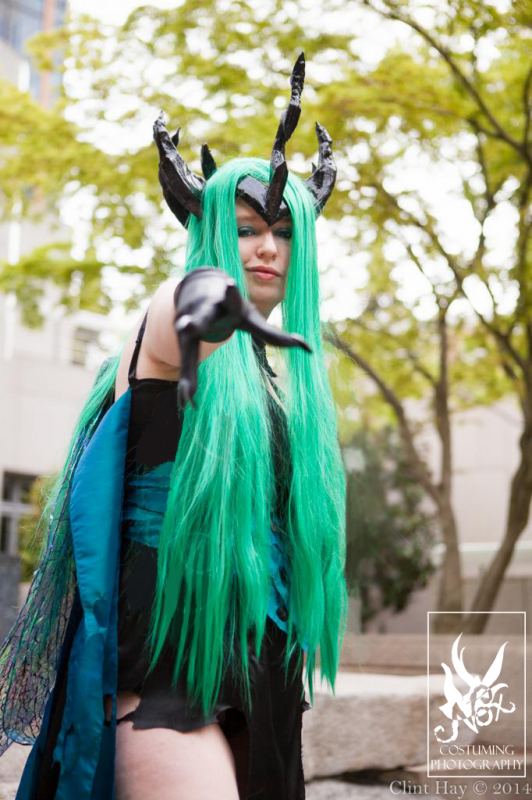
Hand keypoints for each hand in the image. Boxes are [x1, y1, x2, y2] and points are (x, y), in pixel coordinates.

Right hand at [174, 268, 310, 406]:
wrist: (195, 290)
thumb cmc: (229, 309)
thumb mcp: (251, 320)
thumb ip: (278, 337)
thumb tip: (311, 350)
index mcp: (226, 304)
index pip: (230, 299)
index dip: (230, 294)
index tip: (229, 284)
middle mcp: (204, 310)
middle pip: (202, 316)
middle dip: (197, 318)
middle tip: (190, 320)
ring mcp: (188, 321)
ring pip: (186, 334)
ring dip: (182, 343)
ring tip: (177, 338)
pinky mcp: (180, 336)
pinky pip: (186, 363)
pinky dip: (187, 384)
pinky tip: (186, 402)